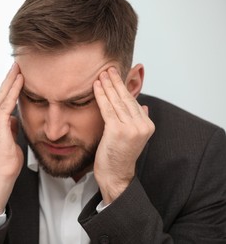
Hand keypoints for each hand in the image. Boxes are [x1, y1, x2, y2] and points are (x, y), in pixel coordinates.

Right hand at [0, 63, 23, 213]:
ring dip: (12, 80)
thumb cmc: (6, 159)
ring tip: (19, 67)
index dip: (7, 87)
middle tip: (17, 64)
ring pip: (2, 95)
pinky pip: (8, 102)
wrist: (1, 173)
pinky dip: (14, 90)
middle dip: (9, 78)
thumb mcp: (10, 137)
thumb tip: (14, 117)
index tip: (15, 75)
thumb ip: (10, 125)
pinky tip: (21, 80)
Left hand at [93, 68, 154, 203]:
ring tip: (101, 74)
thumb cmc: (119, 156)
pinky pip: (107, 109)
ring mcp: (131, 128)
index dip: (123, 87)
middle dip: (116, 82)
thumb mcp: (133, 137)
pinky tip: (96, 86)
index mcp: (147, 125)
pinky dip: (101, 96)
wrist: (115, 176)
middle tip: (108, 68)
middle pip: (126, 98)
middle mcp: (142, 125)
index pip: (133, 101)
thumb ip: (138, 120)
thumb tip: (144, 106)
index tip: (116, 76)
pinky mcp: (118, 131)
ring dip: (108, 85)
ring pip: (117, 101)